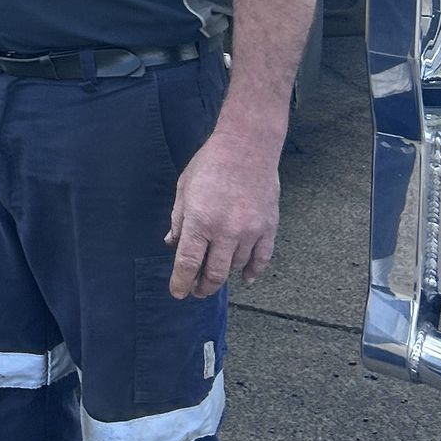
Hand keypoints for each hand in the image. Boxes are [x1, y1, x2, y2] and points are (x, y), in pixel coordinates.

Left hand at [165, 127, 281, 296]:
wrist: (248, 146)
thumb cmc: (211, 164)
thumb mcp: (184, 189)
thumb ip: (178, 220)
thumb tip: (172, 244)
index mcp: (200, 220)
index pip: (188, 264)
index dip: (181, 283)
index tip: (178, 293)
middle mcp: (226, 230)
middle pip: (214, 274)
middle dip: (203, 287)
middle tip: (197, 290)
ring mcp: (250, 231)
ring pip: (236, 267)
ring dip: (224, 275)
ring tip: (216, 275)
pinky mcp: (268, 227)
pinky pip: (262, 259)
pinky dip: (253, 271)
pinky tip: (245, 277)